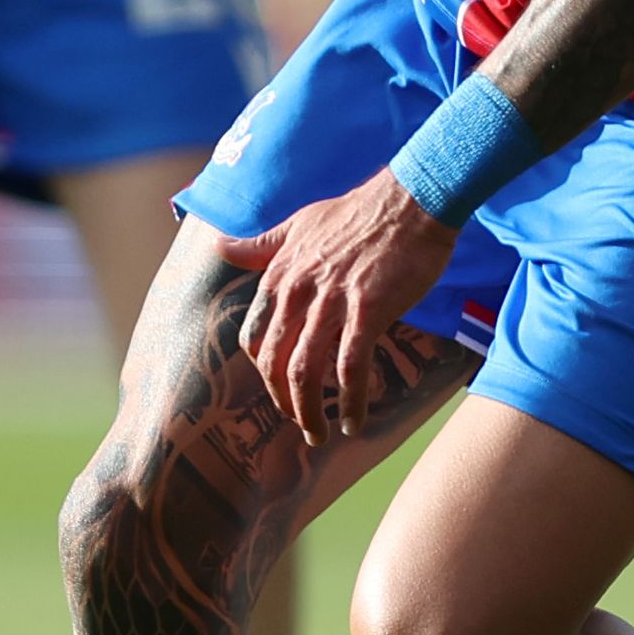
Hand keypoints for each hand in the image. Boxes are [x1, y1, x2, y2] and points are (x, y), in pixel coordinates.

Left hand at [216, 172, 458, 436]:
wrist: (412, 199)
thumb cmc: (360, 211)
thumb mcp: (300, 222)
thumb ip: (262, 244)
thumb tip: (221, 247)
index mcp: (281, 274)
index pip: (255, 336)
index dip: (264, 371)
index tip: (280, 388)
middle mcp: (299, 291)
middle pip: (275, 363)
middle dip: (282, 402)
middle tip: (300, 422)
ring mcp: (333, 301)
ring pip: (306, 372)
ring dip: (309, 413)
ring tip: (320, 435)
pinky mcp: (369, 310)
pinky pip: (352, 367)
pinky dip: (350, 401)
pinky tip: (354, 421)